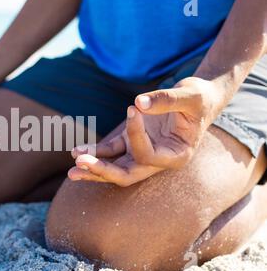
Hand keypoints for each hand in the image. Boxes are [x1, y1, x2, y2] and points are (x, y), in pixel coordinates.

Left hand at [69, 77, 219, 185]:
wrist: (198, 99)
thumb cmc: (199, 98)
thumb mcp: (190, 95)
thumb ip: (166, 99)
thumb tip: (138, 103)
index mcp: (176, 155)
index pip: (148, 155)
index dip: (136, 134)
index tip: (133, 108)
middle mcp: (158, 160)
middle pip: (127, 175)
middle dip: (103, 171)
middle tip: (80, 165)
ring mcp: (142, 153)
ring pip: (115, 168)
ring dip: (94, 168)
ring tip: (71, 171)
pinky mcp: (132, 143)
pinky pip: (111, 151)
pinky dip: (95, 152)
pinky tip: (77, 150)